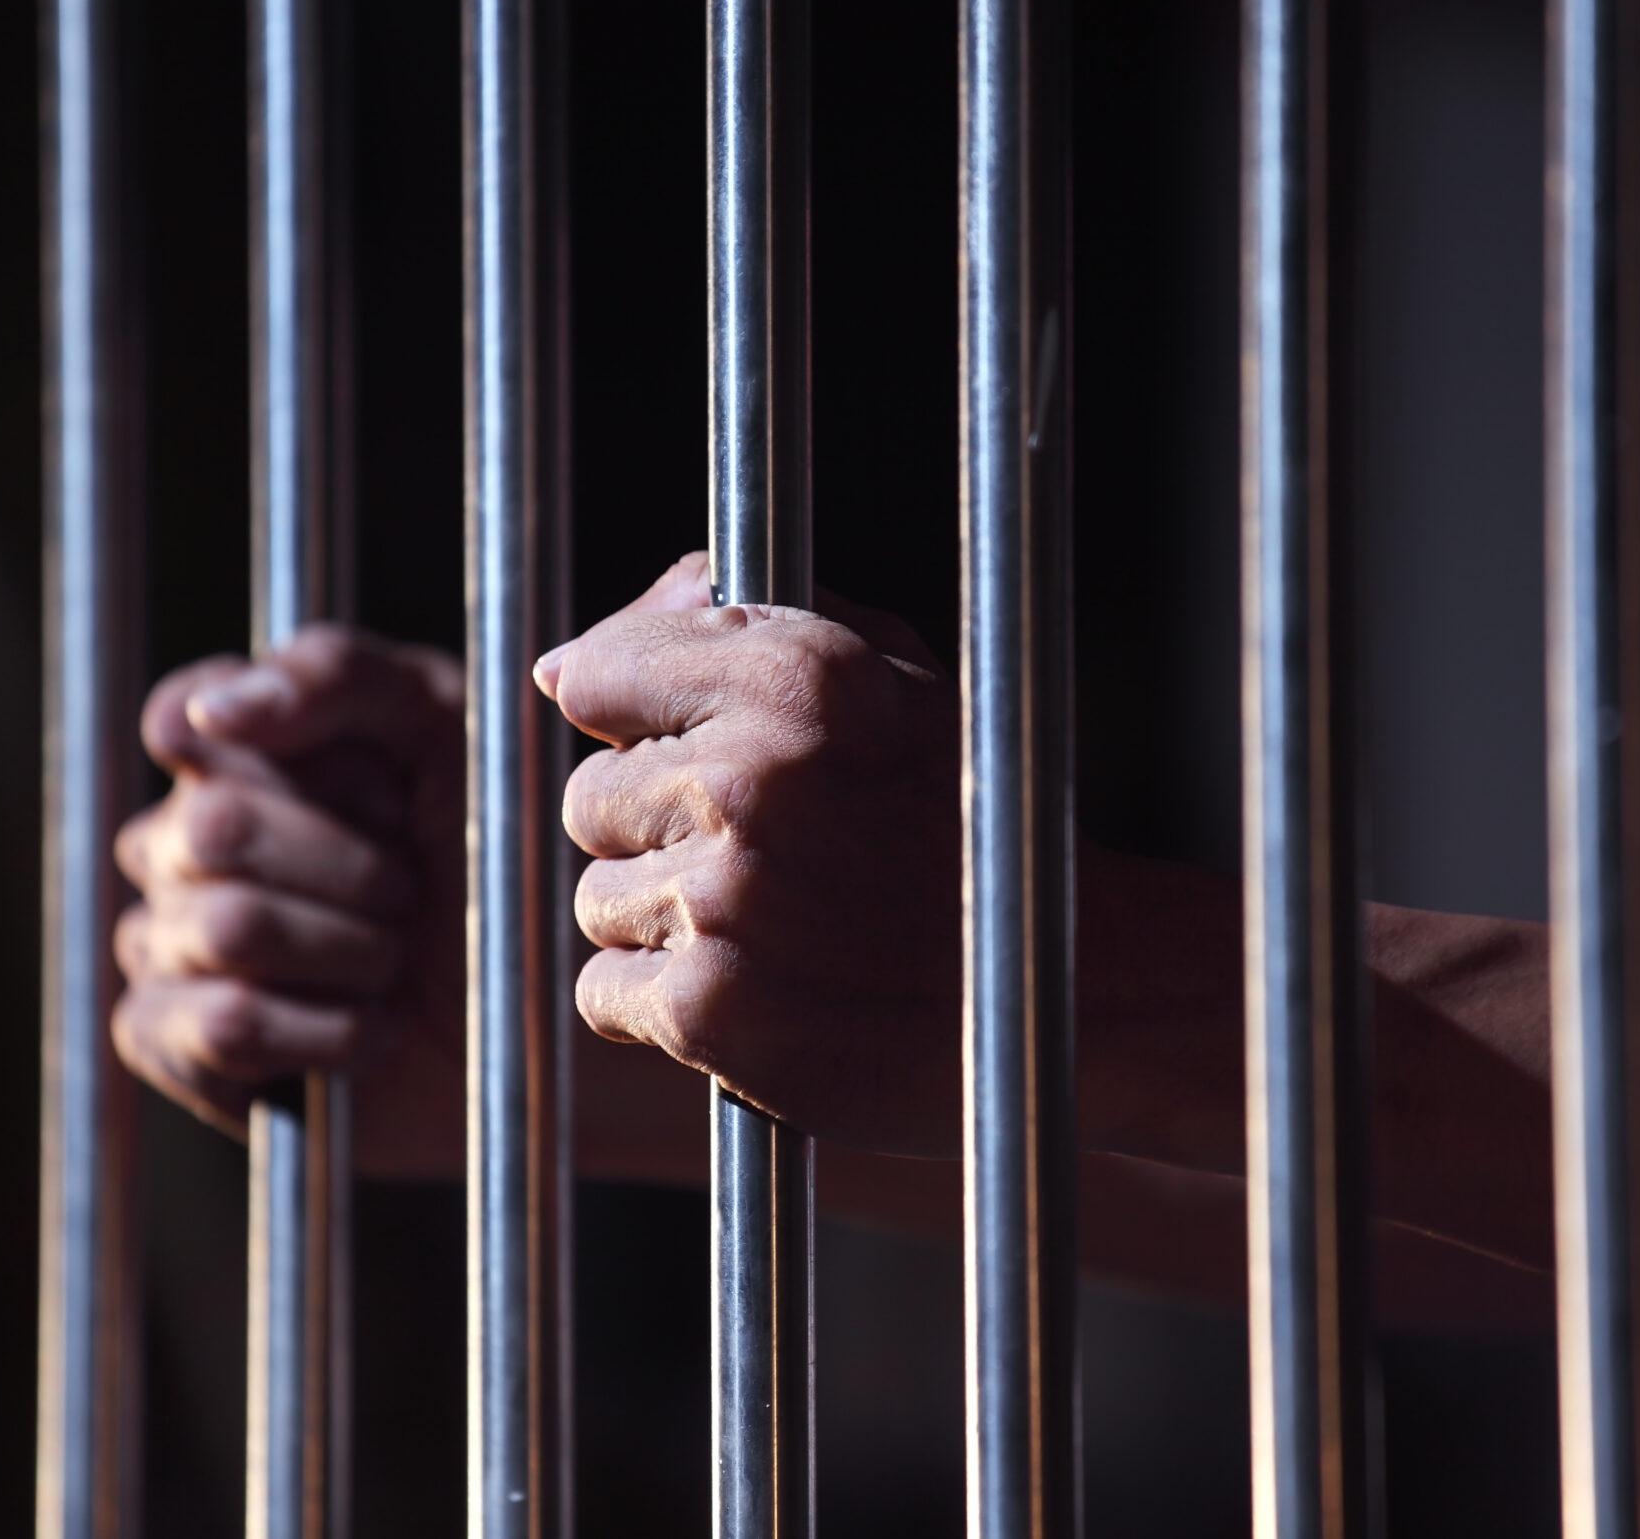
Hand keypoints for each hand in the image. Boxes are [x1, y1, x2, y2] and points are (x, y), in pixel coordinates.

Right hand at [110, 627, 467, 1173]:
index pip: (182, 717)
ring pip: (228, 927)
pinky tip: (370, 1030)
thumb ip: (336, 677)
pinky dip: (327, 1033)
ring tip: (396, 961)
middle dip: (351, 865)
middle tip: (410, 889)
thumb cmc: (497, 854)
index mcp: (238, 752)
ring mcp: (168, 938)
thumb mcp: (447, 730)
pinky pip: (224, 1026)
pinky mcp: (177, 1042)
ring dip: (353, 953)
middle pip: (215, 827)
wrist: (541, 1008)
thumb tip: (208, 708)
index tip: (385, 791)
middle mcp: (182, 839)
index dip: (284, 754)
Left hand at [537, 553, 964, 1156]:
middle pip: (593, 797)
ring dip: (663, 921)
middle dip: (655, 828)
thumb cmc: (975, 824)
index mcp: (793, 677)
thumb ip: (738, 629)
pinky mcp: (710, 1009)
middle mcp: (749, 779)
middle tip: (758, 858)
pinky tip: (754, 989)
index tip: (660, 747)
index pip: (597, 672)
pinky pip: (605, 992)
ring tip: (773, 928)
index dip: (625, 715)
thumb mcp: (888, 679)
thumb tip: (566, 663)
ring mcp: (724, 899)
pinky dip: (660, 1005)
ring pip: (599, 900)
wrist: (1073, 993)